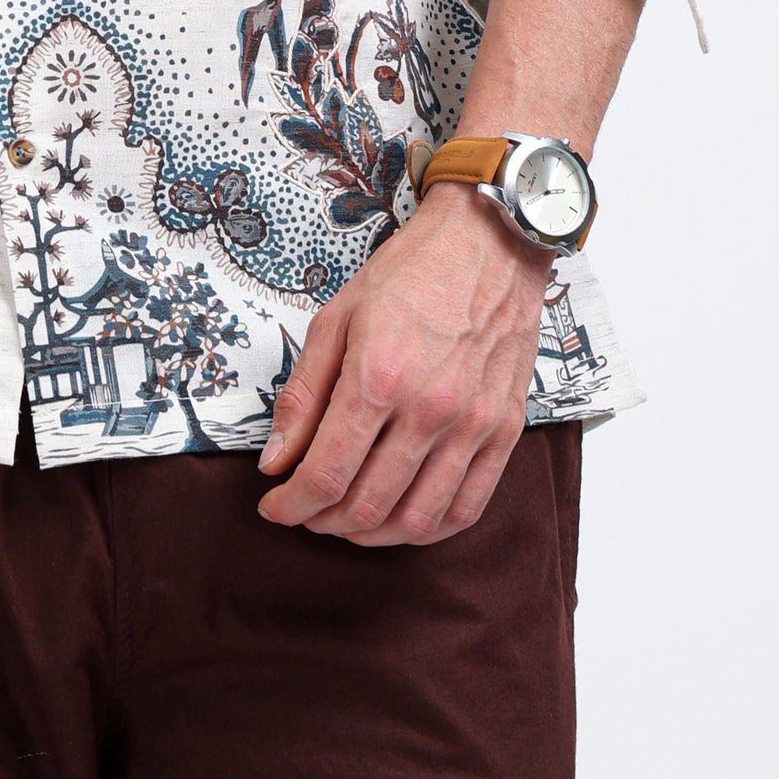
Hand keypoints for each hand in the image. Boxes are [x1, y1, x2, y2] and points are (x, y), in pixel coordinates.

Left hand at [254, 182, 549, 544]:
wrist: (487, 243)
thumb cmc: (410, 272)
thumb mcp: (336, 318)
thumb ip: (303, 394)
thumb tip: (274, 459)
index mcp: (378, 377)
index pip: (326, 474)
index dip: (292, 504)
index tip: (274, 506)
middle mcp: (429, 410)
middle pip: (368, 505)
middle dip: (324, 521)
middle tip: (306, 511)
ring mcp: (473, 426)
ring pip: (417, 520)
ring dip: (372, 535)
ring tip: (346, 520)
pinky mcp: (504, 431)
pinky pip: (468, 507)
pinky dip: (429, 529)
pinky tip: (402, 520)